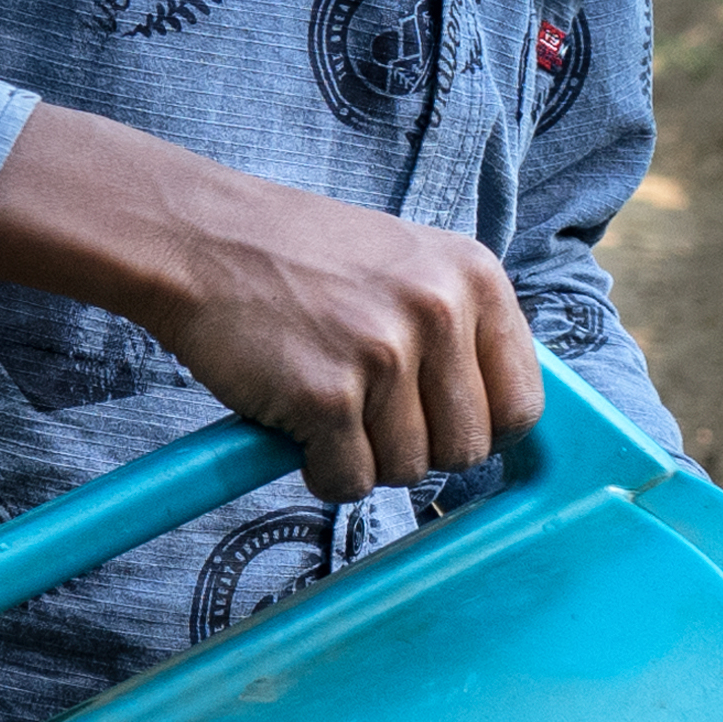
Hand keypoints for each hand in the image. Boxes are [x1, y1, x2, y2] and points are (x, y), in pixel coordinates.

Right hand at [0, 103, 535, 502]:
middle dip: (414, 449)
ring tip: (322, 404)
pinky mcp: (329, 396)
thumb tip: (496, 420)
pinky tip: (295, 423)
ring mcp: (385, 354)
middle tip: (365, 415)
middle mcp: (440, 312)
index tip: (440, 428)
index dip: (479, 431)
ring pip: (406, 471)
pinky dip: (319, 471)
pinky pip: (349, 481)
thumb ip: (458, 329)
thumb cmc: (298, 259)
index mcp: (474, 278)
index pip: (522, 404)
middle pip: (466, 450)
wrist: (201, 239)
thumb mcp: (407, 265)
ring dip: (361, 458)